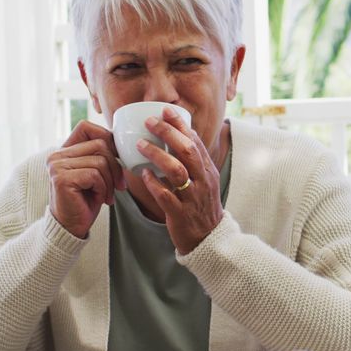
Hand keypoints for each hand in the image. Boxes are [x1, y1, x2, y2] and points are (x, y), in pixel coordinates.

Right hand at [47, 120, 125, 237]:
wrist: (71, 228)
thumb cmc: (86, 201)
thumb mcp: (96, 173)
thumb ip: (102, 154)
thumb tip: (123, 141)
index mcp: (64, 150)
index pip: (86, 127)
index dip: (106, 139)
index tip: (116, 159)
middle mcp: (56, 155)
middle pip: (100, 144)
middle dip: (115, 166)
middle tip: (118, 185)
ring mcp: (57, 166)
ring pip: (100, 161)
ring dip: (110, 181)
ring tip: (105, 195)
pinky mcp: (61, 178)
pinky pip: (94, 175)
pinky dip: (103, 188)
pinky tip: (98, 199)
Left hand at [137, 106, 224, 252]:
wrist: (209, 240)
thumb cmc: (201, 207)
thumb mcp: (204, 182)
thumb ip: (193, 162)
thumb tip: (176, 138)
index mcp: (208, 171)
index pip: (195, 141)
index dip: (180, 124)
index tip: (165, 110)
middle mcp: (203, 181)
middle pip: (187, 151)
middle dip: (168, 133)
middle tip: (149, 122)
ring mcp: (193, 198)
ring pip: (177, 171)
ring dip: (157, 155)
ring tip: (140, 145)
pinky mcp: (181, 214)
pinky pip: (166, 196)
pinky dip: (154, 183)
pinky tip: (143, 174)